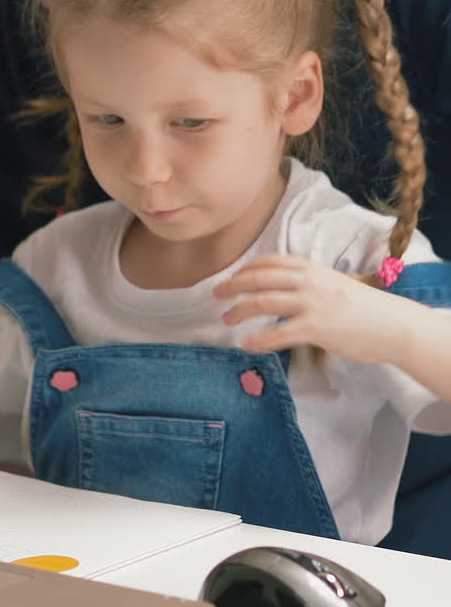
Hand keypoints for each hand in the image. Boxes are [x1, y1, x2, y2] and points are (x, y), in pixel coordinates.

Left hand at [214, 254, 399, 361]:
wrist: (390, 324)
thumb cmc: (364, 308)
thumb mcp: (333, 284)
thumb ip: (309, 283)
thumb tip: (285, 290)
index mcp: (312, 268)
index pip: (271, 261)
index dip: (247, 268)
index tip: (233, 276)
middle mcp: (307, 282)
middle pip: (260, 278)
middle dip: (234, 285)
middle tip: (217, 294)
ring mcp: (310, 304)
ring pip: (263, 302)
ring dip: (240, 310)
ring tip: (227, 318)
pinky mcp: (314, 328)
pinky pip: (278, 333)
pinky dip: (259, 339)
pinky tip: (247, 345)